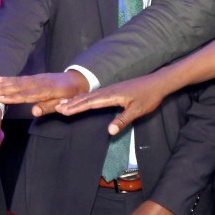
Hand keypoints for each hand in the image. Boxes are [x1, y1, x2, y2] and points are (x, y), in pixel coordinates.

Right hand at [0, 69, 88, 115]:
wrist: (77, 80)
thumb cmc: (71, 95)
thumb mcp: (64, 103)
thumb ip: (48, 107)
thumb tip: (34, 112)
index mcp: (47, 91)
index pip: (27, 95)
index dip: (13, 97)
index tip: (1, 99)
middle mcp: (40, 82)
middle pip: (19, 86)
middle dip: (4, 89)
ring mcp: (37, 78)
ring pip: (18, 81)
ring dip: (4, 83)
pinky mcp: (36, 76)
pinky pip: (21, 78)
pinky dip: (10, 78)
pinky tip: (0, 78)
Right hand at [53, 72, 170, 135]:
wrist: (157, 82)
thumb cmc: (148, 96)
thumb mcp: (137, 111)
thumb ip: (122, 121)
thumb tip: (109, 132)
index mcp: (112, 95)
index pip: (90, 103)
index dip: (76, 107)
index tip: (63, 110)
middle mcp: (108, 90)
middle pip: (86, 98)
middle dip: (71, 103)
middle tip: (57, 108)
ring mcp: (110, 89)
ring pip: (89, 95)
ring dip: (76, 100)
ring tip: (63, 103)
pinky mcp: (113, 90)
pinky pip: (94, 94)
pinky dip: (84, 98)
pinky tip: (81, 100)